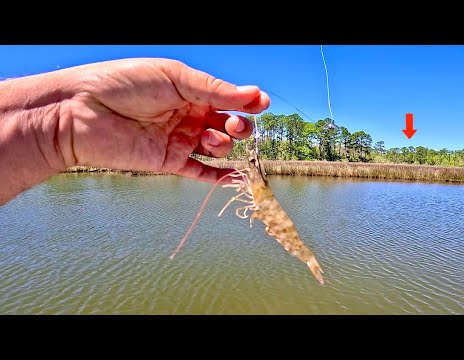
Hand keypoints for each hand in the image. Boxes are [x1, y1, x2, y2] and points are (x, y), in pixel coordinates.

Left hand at [61, 58, 269, 181]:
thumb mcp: (174, 78)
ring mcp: (179, 139)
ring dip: (223, 144)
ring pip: (218, 147)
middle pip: (228, 125)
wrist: (82, 112)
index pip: (228, 98)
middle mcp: (188, 115)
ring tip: (207, 138)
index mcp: (190, 90)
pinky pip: (199, 172)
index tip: (262, 103)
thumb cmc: (124, 84)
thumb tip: (254, 94)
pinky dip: (218, 177)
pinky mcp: (168, 162)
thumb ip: (214, 90)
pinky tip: (233, 177)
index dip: (247, 102)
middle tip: (234, 124)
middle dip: (239, 125)